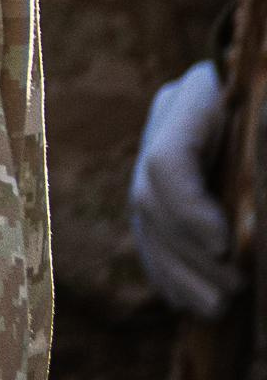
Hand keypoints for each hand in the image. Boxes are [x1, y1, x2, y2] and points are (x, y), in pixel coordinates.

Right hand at [133, 59, 239, 318]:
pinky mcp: (165, 182)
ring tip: (219, 304)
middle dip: (187, 250)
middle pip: (149, 194)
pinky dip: (168, 270)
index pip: (166, 158)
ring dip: (177, 270)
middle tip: (236, 285)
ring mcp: (159, 147)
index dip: (187, 209)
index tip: (225, 247)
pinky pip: (149, 229)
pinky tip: (193, 302)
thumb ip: (261, 171)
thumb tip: (246, 225)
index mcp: (199, 94)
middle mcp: (168, 120)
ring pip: (144, 218)